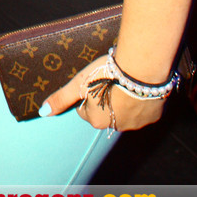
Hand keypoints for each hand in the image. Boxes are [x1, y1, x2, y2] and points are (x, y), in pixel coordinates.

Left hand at [39, 55, 165, 131]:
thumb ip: (61, 98)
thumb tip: (43, 112)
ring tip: (125, 81)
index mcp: (96, 120)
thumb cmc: (106, 74)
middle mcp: (116, 126)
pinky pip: (144, 110)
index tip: (93, 82)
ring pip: (125, 113)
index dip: (87, 94)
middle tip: (109, 79)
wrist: (141, 69)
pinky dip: (141, 100)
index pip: (85, 109)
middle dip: (105, 99)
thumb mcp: (79, 83)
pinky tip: (139, 86)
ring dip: (124, 101)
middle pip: (105, 112)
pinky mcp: (153, 116)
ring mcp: (136, 123)